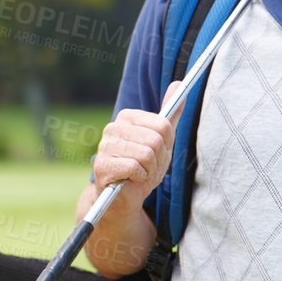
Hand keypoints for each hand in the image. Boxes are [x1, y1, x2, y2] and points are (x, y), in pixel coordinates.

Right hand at [90, 81, 179, 202]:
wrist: (124, 197)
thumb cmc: (144, 166)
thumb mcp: (162, 140)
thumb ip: (170, 115)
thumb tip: (178, 83)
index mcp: (128, 117)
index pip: (163, 125)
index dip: (166, 144)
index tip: (157, 152)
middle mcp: (113, 127)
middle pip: (156, 140)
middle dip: (158, 159)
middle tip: (148, 166)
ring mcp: (105, 146)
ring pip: (147, 154)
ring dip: (149, 170)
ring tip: (140, 173)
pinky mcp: (102, 165)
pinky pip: (135, 168)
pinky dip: (139, 178)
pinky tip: (130, 180)